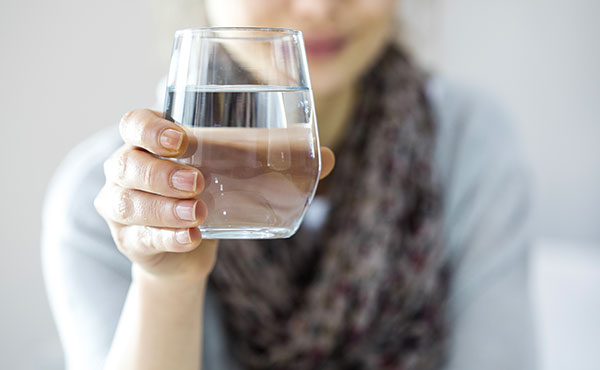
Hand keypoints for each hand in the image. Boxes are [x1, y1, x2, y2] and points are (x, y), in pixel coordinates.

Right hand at [94, 109, 334, 283]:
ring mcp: (121, 207)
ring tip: (199, 212)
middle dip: (160, 172)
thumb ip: (272, 164)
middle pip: (126, 163)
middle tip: (197, 181)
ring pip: (127, 203)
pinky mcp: (130, 240)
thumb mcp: (232, 175)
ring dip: (163, 207)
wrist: (185, 247)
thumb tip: (328, 158)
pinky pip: (141, 238)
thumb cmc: (208, 196)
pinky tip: (191, 238)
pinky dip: (167, 237)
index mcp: (149, 144)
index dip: (150, 128)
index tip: (181, 140)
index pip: (133, 124)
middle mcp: (126, 171)